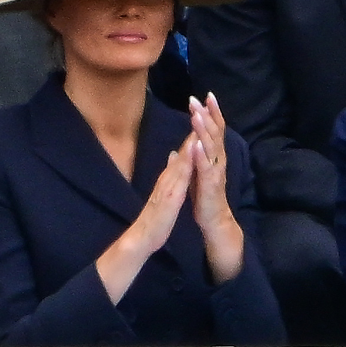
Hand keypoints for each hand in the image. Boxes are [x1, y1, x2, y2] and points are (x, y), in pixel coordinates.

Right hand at [95, 132, 193, 303]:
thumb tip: (174, 156)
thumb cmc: (156, 215)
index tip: (202, 119)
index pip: (183, 154)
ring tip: (198, 125)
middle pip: (183, 152)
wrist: (143, 236)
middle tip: (201, 110)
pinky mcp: (170, 198)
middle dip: (193, 132)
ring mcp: (168, 186)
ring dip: (190, 143)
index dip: (192, 136)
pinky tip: (191, 157)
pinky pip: (179, 180)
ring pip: (181, 162)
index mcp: (169, 178)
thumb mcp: (165, 191)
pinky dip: (185, 167)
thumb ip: (170, 174)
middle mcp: (168, 178)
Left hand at [188, 93, 243, 282]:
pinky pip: (206, 167)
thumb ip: (195, 155)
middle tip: (198, 98)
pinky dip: (201, 154)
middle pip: (215, 132)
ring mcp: (215, 171)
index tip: (206, 95)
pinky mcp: (210, 184)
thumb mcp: (198, 170)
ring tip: (197, 114)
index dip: (211, 112)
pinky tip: (196, 143)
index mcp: (214, 155)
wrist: (214, 219)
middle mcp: (218, 159)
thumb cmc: (205, 194)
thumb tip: (188, 141)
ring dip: (204, 129)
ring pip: (211, 146)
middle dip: (207, 114)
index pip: (215, 129)